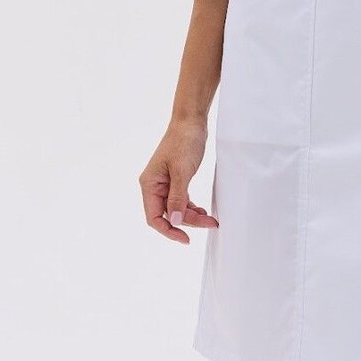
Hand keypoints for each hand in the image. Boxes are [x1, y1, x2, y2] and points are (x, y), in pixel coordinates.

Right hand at [139, 117, 219, 244]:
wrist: (191, 121)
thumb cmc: (184, 142)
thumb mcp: (182, 171)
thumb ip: (177, 198)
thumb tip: (173, 221)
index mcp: (149, 184)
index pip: (153, 217)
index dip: (168, 230)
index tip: (185, 238)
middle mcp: (154, 186)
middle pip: (168, 214)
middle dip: (188, 222)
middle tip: (210, 223)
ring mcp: (165, 184)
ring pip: (177, 209)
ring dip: (193, 215)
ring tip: (211, 219)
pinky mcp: (176, 180)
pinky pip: (182, 200)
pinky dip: (192, 207)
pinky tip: (203, 211)